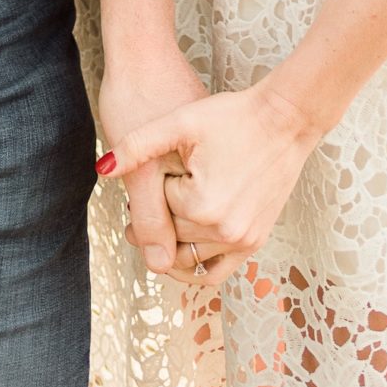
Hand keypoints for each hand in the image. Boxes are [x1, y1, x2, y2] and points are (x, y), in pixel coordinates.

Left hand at [100, 78, 320, 288]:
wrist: (284, 119)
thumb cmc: (232, 116)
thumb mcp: (180, 123)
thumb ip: (137, 146)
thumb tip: (102, 168)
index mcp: (201, 205)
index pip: (156, 208)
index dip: (150, 186)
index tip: (153, 170)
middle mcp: (224, 232)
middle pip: (171, 234)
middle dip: (157, 215)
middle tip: (148, 193)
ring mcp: (243, 241)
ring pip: (189, 257)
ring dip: (172, 241)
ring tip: (163, 212)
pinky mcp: (255, 241)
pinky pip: (217, 271)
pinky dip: (195, 265)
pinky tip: (181, 244)